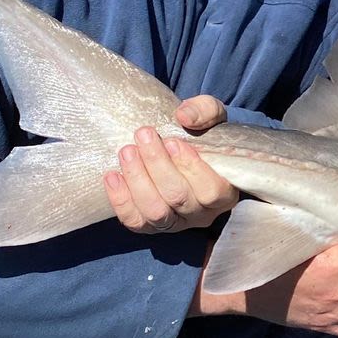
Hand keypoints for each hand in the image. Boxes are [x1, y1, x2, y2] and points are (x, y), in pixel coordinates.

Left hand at [104, 95, 238, 235]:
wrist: (183, 149)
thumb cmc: (202, 136)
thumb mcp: (212, 116)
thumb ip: (204, 111)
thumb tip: (184, 117)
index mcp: (225, 194)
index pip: (212, 191)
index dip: (191, 167)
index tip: (173, 141)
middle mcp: (202, 214)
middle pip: (178, 198)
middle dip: (157, 165)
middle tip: (143, 134)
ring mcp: (175, 223)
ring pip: (155, 212)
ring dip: (138, 180)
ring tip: (126, 151)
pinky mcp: (150, 226)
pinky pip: (134, 221)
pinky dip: (121, 200)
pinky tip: (112, 175)